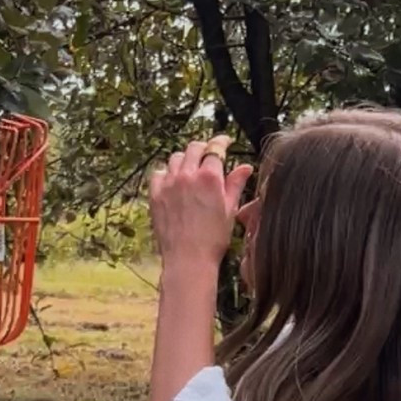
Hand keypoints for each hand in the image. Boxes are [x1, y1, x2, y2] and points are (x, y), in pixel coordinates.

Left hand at [148, 137, 251, 273]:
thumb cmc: (213, 238)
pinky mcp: (155, 195)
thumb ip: (235, 184)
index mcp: (210, 177)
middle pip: (194, 148)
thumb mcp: (230, 210)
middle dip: (203, 148)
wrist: (188, 259)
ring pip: (175, 158)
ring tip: (190, 168)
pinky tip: (172, 180)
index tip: (225, 141)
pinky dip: (166, 172)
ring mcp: (169, 184)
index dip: (221, 141)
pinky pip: (158, 173)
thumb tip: (245, 167)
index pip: (215, 148)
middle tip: (208, 155)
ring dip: (185, 159)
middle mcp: (187, 175)